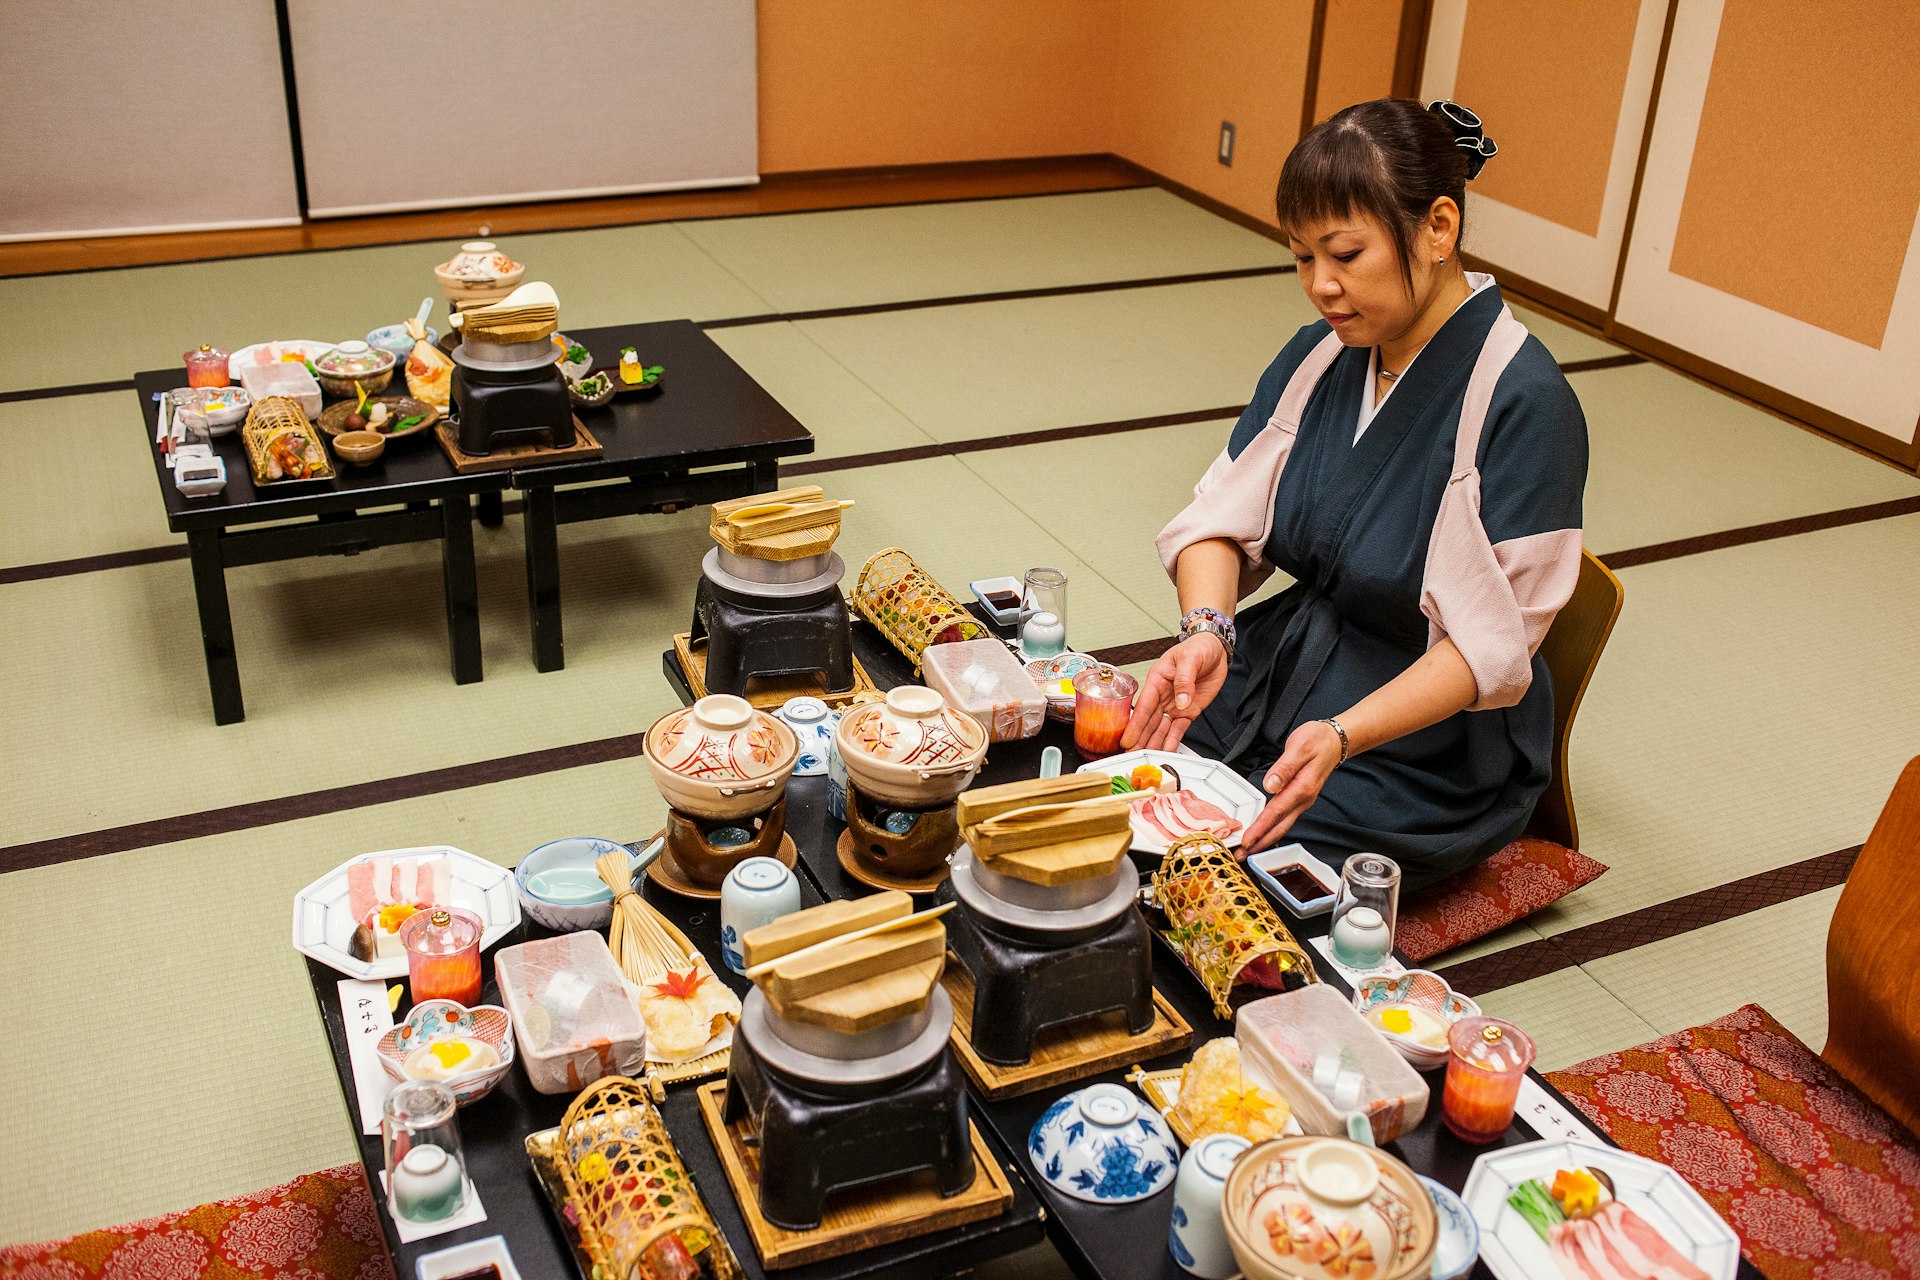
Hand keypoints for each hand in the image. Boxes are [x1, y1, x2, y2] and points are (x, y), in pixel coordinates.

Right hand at [1121, 634, 1229, 752]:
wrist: (1216, 650)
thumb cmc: (1198, 647)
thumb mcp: (1190, 657)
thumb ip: (1184, 679)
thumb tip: (1181, 701)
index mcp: (1157, 680)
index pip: (1143, 706)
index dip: (1135, 724)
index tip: (1127, 739)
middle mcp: (1162, 695)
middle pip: (1149, 721)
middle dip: (1139, 739)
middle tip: (1131, 756)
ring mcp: (1175, 705)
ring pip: (1161, 728)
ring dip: (1153, 743)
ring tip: (1145, 758)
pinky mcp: (1188, 711)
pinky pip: (1178, 729)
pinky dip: (1172, 741)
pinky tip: (1166, 751)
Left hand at [1239, 720, 1342, 854]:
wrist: (1334, 741)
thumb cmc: (1316, 741)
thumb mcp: (1299, 747)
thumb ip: (1284, 768)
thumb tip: (1270, 786)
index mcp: (1301, 788)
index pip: (1276, 813)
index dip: (1260, 829)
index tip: (1246, 842)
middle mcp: (1303, 799)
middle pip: (1279, 827)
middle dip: (1259, 844)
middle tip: (1239, 857)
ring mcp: (1302, 801)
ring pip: (1282, 826)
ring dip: (1264, 840)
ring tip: (1246, 851)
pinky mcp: (1299, 799)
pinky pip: (1284, 819)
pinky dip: (1271, 830)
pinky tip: (1262, 835)